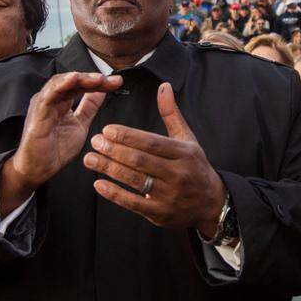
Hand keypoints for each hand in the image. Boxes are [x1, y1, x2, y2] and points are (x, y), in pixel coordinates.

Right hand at [0, 72, 121, 214]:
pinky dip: (61, 86)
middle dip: (92, 78)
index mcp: (61, 101)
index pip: (80, 85)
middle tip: (109, 80)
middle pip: (71, 80)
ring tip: (97, 78)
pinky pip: (48, 96)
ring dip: (80, 78)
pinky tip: (73, 80)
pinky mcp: (37, 115)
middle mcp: (51, 100)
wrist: (38, 170)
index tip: (116, 82)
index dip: (98, 82)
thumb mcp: (80, 125)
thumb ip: (89, 107)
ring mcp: (43, 105)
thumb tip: (101, 92)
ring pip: (60, 83)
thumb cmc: (54, 149)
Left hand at [85, 83, 225, 238]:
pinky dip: (114, 194)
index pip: (152, 143)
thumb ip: (172, 114)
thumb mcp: (188, 139)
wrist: (211, 203)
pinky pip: (134, 203)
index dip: (128, 136)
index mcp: (184, 153)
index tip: (107, 129)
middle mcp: (178, 174)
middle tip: (94, 142)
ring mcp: (169, 196)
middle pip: (140, 161)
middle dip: (114, 150)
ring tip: (90, 160)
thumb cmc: (195, 166)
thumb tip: (163, 86)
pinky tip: (98, 184)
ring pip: (134, 180)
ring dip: (109, 169)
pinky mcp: (161, 214)